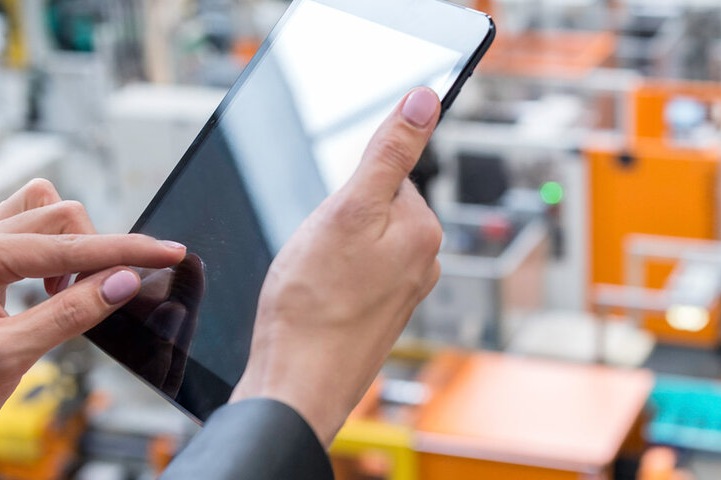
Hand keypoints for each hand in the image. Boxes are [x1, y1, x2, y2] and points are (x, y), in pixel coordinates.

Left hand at [0, 179, 186, 457]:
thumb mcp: (12, 357)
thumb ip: (71, 314)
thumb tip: (124, 281)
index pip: (67, 245)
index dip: (125, 250)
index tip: (169, 252)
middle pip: (59, 214)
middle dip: (96, 250)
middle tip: (107, 296)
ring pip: (42, 211)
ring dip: (72, 245)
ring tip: (68, 294)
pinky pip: (27, 230)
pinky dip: (54, 251)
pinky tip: (52, 289)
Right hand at [230, 87, 443, 443]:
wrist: (296, 386)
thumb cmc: (312, 306)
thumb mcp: (347, 209)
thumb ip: (389, 152)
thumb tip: (425, 100)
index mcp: (425, 230)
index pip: (385, 175)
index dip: (345, 190)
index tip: (328, 220)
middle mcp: (424, 262)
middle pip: (371, 208)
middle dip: (336, 220)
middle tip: (315, 254)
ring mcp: (402, 293)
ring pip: (356, 244)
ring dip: (328, 252)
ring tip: (311, 281)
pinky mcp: (378, 317)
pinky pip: (349, 277)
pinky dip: (326, 281)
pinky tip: (312, 301)